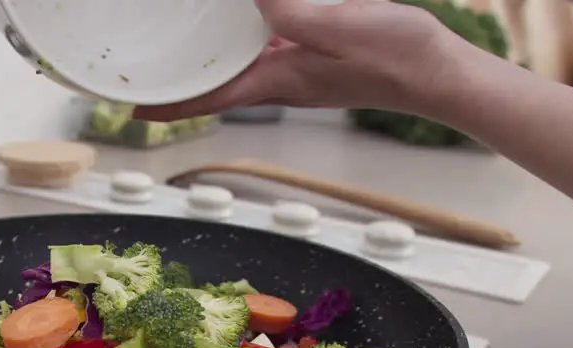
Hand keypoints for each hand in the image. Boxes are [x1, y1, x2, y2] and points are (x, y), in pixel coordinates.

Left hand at [133, 0, 467, 121]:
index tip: (134, 110)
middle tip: (148, 66)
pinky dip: (247, 33)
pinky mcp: (316, 54)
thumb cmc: (395, 56)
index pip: (211, 99)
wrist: (438, 71)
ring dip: (212, 53)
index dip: (171, 105)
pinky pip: (269, 44)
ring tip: (184, 39)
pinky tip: (244, 17)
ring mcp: (299, 68)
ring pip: (241, 61)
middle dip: (183, 76)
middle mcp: (281, 79)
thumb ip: (291, 13)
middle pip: (219, 81)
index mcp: (278, 81)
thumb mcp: (338, 26)